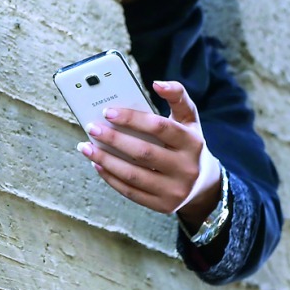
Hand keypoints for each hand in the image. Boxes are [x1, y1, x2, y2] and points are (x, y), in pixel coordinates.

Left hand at [76, 80, 221, 223]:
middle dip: (113, 139)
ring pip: (133, 176)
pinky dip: (110, 178)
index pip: (159, 127)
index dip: (132, 118)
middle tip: (91, 128)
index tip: (107, 111)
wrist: (203, 184)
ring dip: (105, 160)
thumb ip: (178, 96)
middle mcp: (186, 168)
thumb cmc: (187, 143)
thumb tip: (158, 83)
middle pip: (144, 153)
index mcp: (192, 142)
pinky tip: (96, 164)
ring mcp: (175, 190)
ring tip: (86, 147)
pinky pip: (131, 192)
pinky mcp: (163, 206)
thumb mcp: (189, 120)